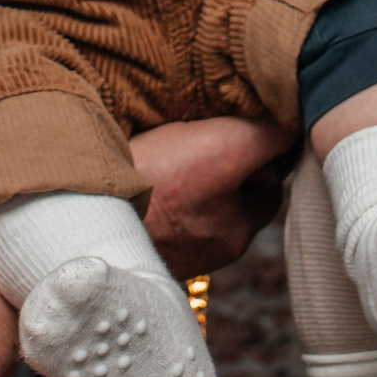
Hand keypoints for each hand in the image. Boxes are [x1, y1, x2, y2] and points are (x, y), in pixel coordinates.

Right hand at [130, 116, 294, 276]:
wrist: (83, 213)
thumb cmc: (160, 182)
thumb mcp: (227, 145)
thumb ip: (268, 135)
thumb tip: (293, 122)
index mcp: (235, 235)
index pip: (267, 190)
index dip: (257, 157)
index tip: (236, 133)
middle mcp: (205, 254)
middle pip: (227, 199)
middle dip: (216, 169)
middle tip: (192, 140)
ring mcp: (167, 253)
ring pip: (189, 207)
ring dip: (180, 180)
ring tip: (158, 154)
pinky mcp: (132, 244)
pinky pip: (154, 214)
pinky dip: (150, 194)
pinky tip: (135, 175)